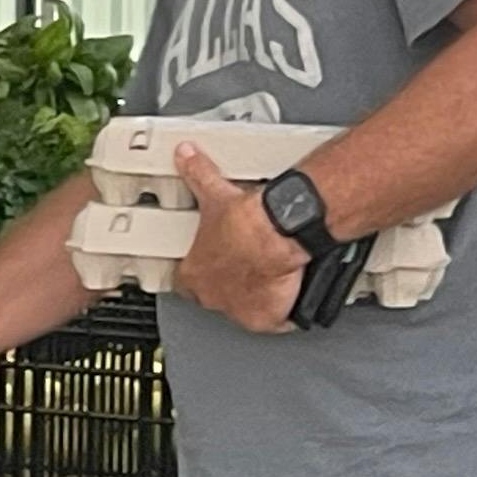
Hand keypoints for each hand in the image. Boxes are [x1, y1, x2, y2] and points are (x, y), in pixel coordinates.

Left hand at [174, 147, 306, 334]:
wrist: (277, 232)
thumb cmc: (244, 220)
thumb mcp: (213, 193)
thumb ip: (197, 173)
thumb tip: (184, 154)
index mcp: (194, 272)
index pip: (187, 280)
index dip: (202, 271)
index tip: (217, 262)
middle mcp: (213, 295)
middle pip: (216, 297)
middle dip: (231, 285)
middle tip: (250, 267)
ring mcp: (239, 310)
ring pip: (245, 309)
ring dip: (257, 298)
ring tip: (272, 278)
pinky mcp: (267, 320)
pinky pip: (276, 321)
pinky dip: (285, 312)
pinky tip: (292, 296)